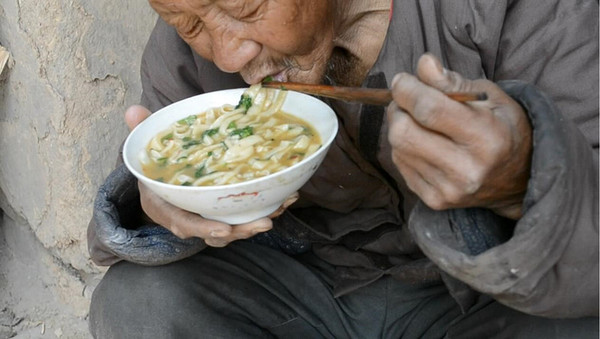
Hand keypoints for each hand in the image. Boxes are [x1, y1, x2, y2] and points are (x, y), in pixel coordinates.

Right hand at [125, 105, 297, 246]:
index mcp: (166, 206)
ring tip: (281, 209)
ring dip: (257, 222)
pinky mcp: (224, 213)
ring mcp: (208, 218)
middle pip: (215, 233)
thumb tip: (133, 110)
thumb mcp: (144, 148)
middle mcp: (189, 218)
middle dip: (240, 230)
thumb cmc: (155, 165)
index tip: (224, 229)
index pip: (183, 223)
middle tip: (265, 222)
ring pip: (234, 228)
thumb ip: (141, 130)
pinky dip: (265, 209)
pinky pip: (244, 217)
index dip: (203, 227)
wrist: (160, 179)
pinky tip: (287, 198)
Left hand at [386, 54, 531, 218]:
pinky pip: (400, 165)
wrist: (519, 178)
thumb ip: (452, 82)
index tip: (403, 80)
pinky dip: (404, 148)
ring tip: (419, 121)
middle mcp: (466, 169)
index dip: (407, 90)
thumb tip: (423, 64)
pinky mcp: (435, 201)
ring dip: (400, 127)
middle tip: (408, 100)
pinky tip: (423, 143)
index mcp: (486, 138)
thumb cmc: (502, 127)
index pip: (429, 110)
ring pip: (397, 148)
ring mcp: (449, 189)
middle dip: (398, 109)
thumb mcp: (489, 97)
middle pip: (403, 132)